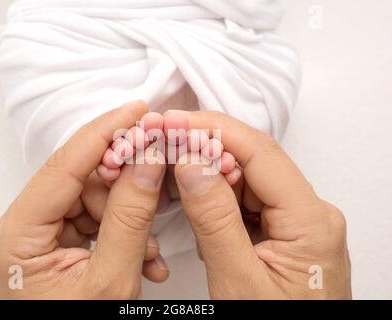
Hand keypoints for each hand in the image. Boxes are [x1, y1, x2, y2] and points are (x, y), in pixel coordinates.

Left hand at [0, 101, 167, 298]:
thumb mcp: (110, 279)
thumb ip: (131, 216)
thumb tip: (149, 160)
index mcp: (19, 235)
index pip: (65, 165)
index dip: (105, 132)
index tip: (139, 110)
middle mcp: (25, 228)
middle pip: (81, 179)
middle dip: (125, 182)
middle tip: (161, 175)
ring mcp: (43, 235)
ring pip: (95, 199)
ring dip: (130, 217)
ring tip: (149, 251)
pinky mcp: (61, 243)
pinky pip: (98, 220)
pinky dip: (125, 233)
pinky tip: (144, 259)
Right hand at [174, 111, 351, 298]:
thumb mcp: (237, 281)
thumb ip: (214, 219)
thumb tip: (191, 163)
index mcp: (310, 221)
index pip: (259, 153)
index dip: (213, 129)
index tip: (175, 120)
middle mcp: (310, 214)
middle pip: (254, 162)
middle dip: (206, 147)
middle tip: (164, 140)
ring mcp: (297, 222)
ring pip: (247, 179)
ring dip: (208, 171)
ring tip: (171, 164)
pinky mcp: (282, 232)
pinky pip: (247, 201)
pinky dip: (217, 195)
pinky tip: (194, 194)